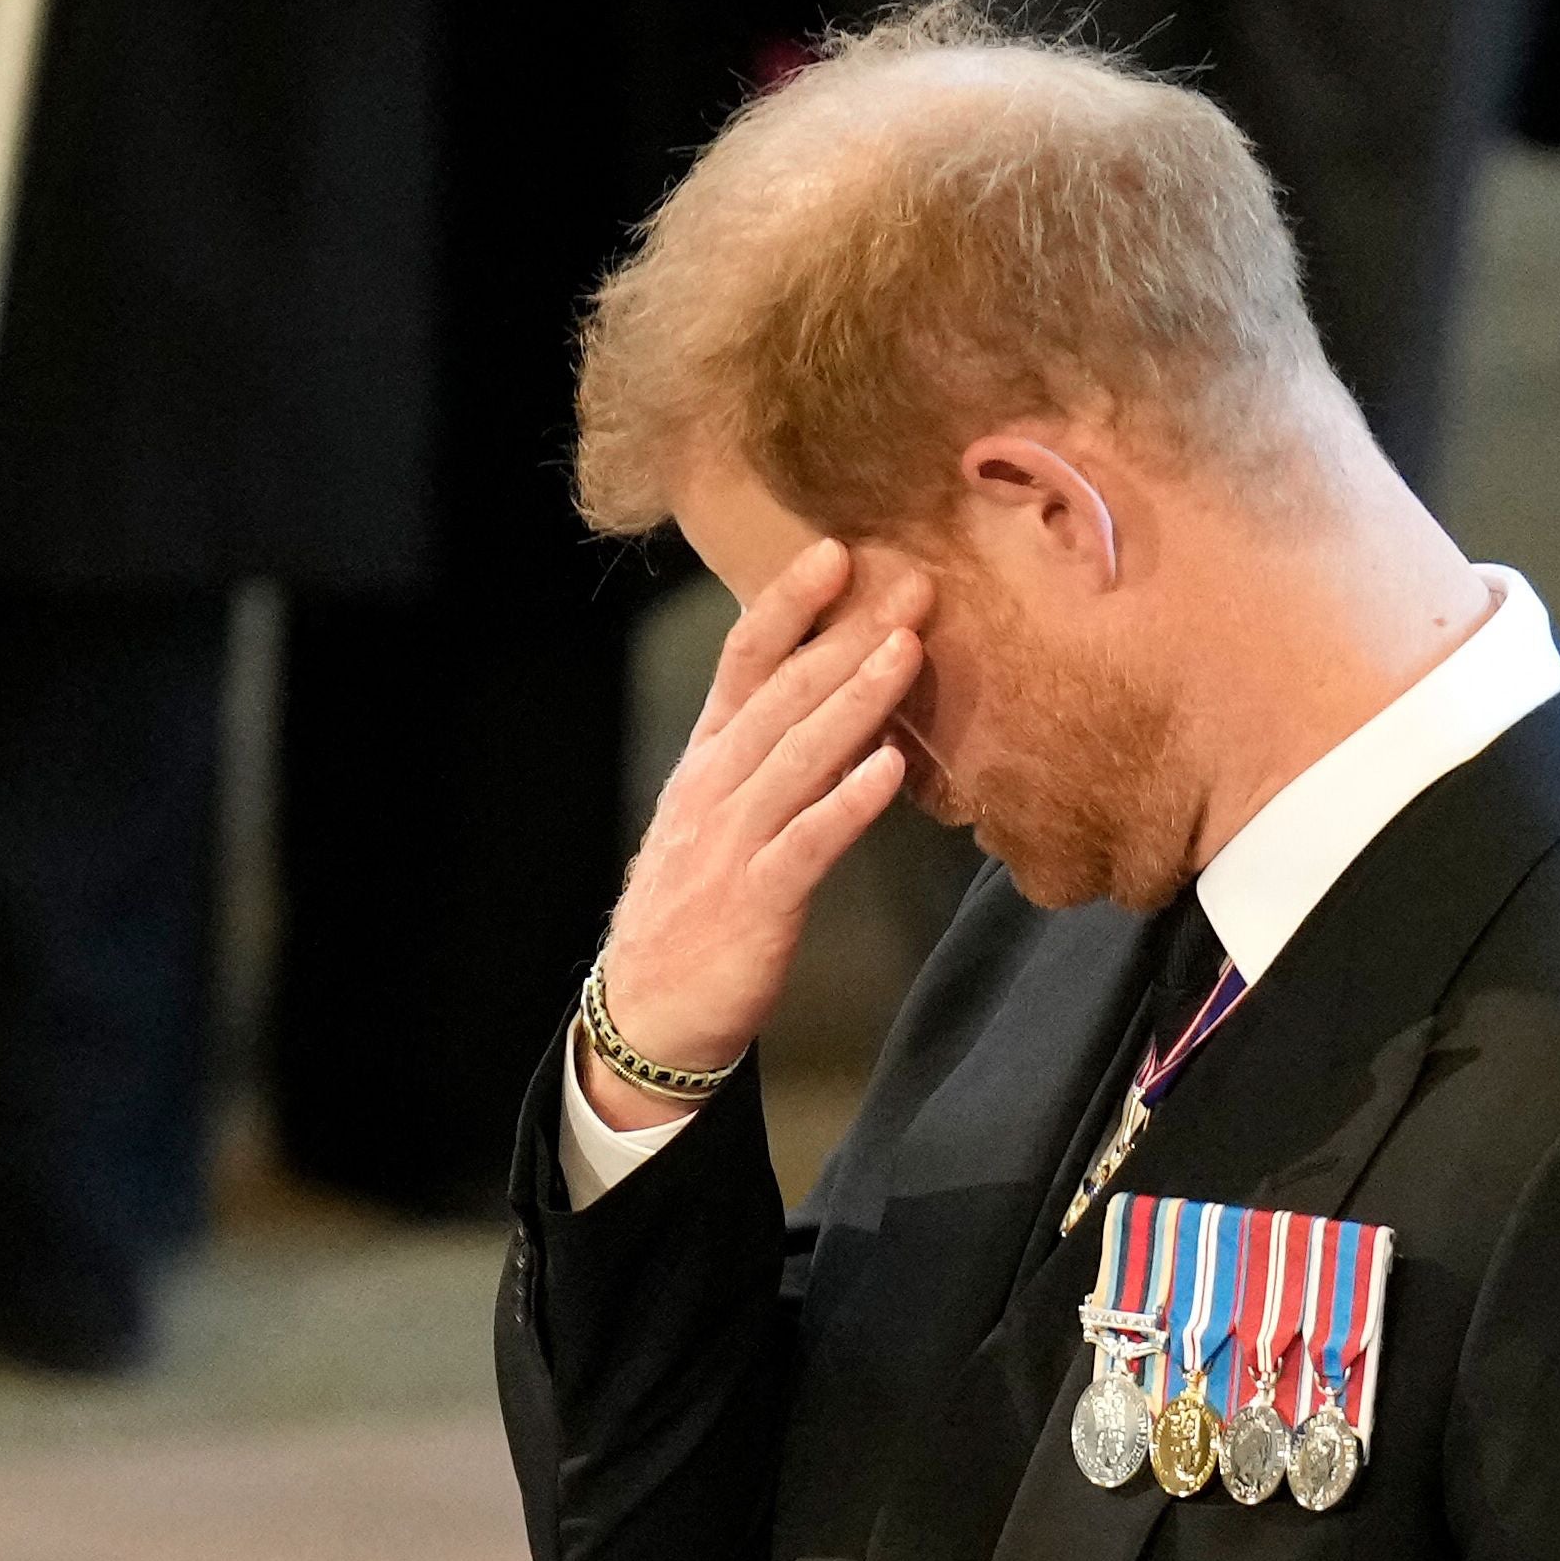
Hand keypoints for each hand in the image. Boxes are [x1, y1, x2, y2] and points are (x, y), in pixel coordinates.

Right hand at [586, 538, 931, 1126]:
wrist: (648, 1009)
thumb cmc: (698, 907)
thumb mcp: (722, 816)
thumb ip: (773, 759)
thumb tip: (840, 703)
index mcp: (707, 759)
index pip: (744, 662)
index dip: (789, 605)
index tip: (837, 552)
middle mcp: (715, 786)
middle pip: (782, 695)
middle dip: (847, 635)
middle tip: (911, 585)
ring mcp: (732, 840)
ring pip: (798, 755)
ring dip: (855, 699)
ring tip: (907, 650)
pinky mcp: (756, 899)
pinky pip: (808, 841)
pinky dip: (848, 802)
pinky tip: (889, 769)